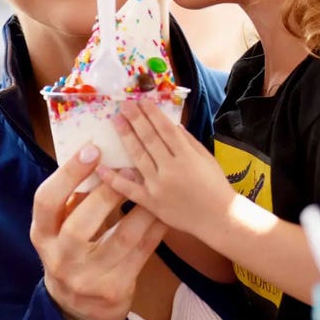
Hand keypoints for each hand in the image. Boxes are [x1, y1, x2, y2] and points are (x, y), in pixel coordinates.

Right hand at [30, 143, 168, 319]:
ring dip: (141, 208)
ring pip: (119, 239)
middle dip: (107, 194)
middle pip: (79, 226)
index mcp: (41, 235)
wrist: (80, 308)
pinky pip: (141, 254)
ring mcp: (87, 279)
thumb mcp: (60, 229)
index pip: (46, 201)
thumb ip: (73, 198)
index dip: (68, 174)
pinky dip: (154, 229)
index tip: (92, 148)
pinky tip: (164, 211)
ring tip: (153, 184)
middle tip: (129, 168)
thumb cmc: (71, 252)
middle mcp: (59, 259)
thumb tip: (98, 153)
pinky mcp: (114, 289)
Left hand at [95, 101, 236, 239]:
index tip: (142, 100)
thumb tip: (172, 125)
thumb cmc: (216, 186)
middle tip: (124, 104)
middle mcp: (171, 169)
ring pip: (138, 158)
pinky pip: (129, 190)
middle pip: (149, 140)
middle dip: (136, 120)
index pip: (166, 130)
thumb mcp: (207, 159)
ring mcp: (159, 187)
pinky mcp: (151, 203)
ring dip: (126, 138)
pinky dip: (113, 179)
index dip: (153, 114)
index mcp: (187, 157)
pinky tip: (100, 167)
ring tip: (116, 121)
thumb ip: (189, 141)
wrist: (220, 219)